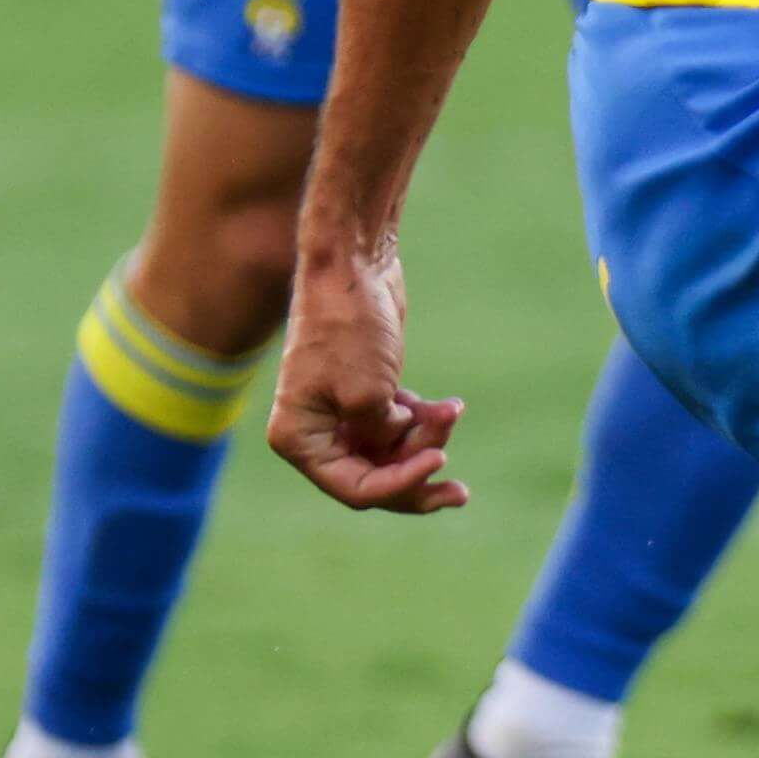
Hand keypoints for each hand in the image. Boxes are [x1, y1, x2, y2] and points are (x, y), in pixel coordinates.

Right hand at [266, 242, 468, 512]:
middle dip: (417, 477)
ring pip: (391, 452)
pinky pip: (399, 425)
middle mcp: (314, 432)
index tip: (440, 460)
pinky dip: (425, 420)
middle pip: (373, 479)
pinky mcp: (366, 392)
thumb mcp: (368, 394)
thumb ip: (381, 439)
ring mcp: (340, 413)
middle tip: (460, 492)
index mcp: (299, 439)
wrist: (355, 265)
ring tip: (451, 411)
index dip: (400, 484)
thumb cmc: (350, 326)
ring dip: (427, 439)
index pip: (354, 488)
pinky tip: (451, 406)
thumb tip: (395, 452)